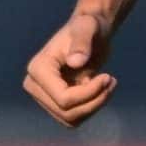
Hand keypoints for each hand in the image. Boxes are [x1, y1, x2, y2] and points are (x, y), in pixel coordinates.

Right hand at [24, 9, 117, 127]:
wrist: (90, 33)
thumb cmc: (88, 26)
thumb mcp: (88, 27)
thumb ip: (82, 41)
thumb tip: (75, 62)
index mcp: (38, 69)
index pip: (63, 99)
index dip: (89, 93)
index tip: (108, 77)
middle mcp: (34, 85)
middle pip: (66, 112)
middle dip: (94, 100)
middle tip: (111, 81)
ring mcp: (43, 97)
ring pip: (71, 119)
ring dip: (95, 105)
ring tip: (109, 83)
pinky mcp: (55, 103)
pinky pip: (75, 119)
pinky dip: (92, 107)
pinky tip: (102, 89)